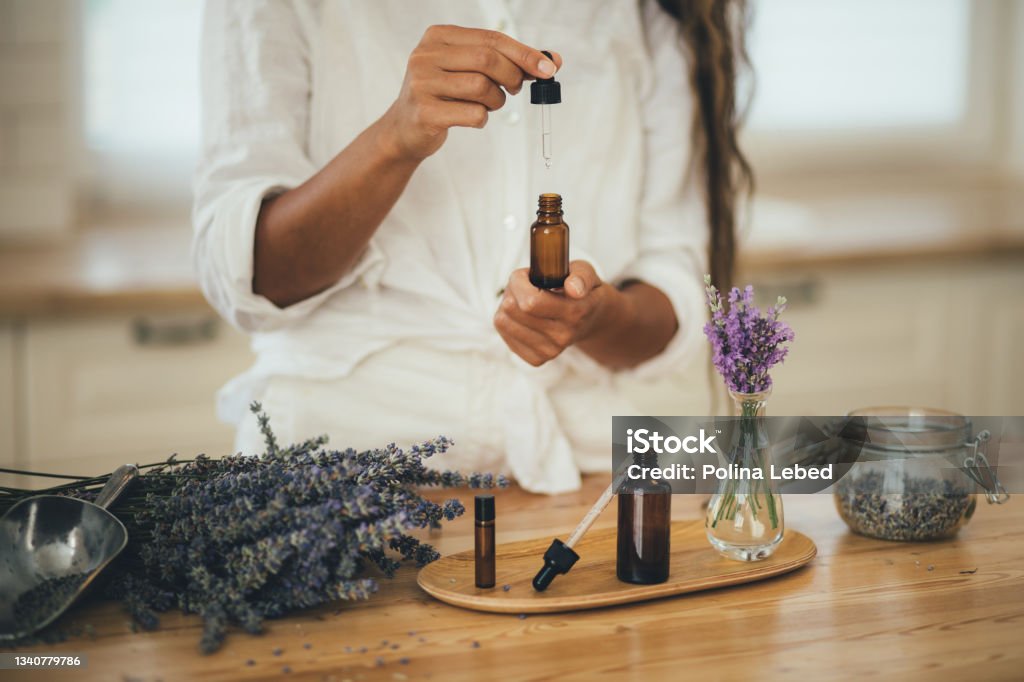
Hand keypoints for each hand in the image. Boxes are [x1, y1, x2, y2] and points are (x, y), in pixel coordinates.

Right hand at [378, 25, 560, 161]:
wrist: (405, 128)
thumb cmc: (444, 95)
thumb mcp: (469, 70)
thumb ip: (507, 62)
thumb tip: (552, 61)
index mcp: (438, 37)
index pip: (491, 38)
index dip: (524, 53)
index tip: (549, 68)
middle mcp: (426, 55)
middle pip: (488, 59)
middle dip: (512, 76)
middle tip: (514, 89)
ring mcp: (422, 84)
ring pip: (482, 87)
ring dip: (496, 101)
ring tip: (488, 104)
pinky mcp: (425, 112)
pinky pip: (473, 114)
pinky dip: (482, 118)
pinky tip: (471, 117)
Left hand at [494, 261, 618, 366]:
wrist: (588, 320)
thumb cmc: (580, 290)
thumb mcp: (585, 273)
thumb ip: (581, 276)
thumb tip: (573, 289)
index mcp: (575, 312)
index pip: (531, 302)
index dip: (519, 283)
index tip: (525, 274)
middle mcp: (563, 336)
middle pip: (513, 310)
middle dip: (511, 291)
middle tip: (524, 286)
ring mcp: (550, 351)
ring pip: (503, 322)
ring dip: (506, 305)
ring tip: (523, 300)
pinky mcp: (537, 359)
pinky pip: (503, 335)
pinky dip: (507, 321)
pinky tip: (522, 316)